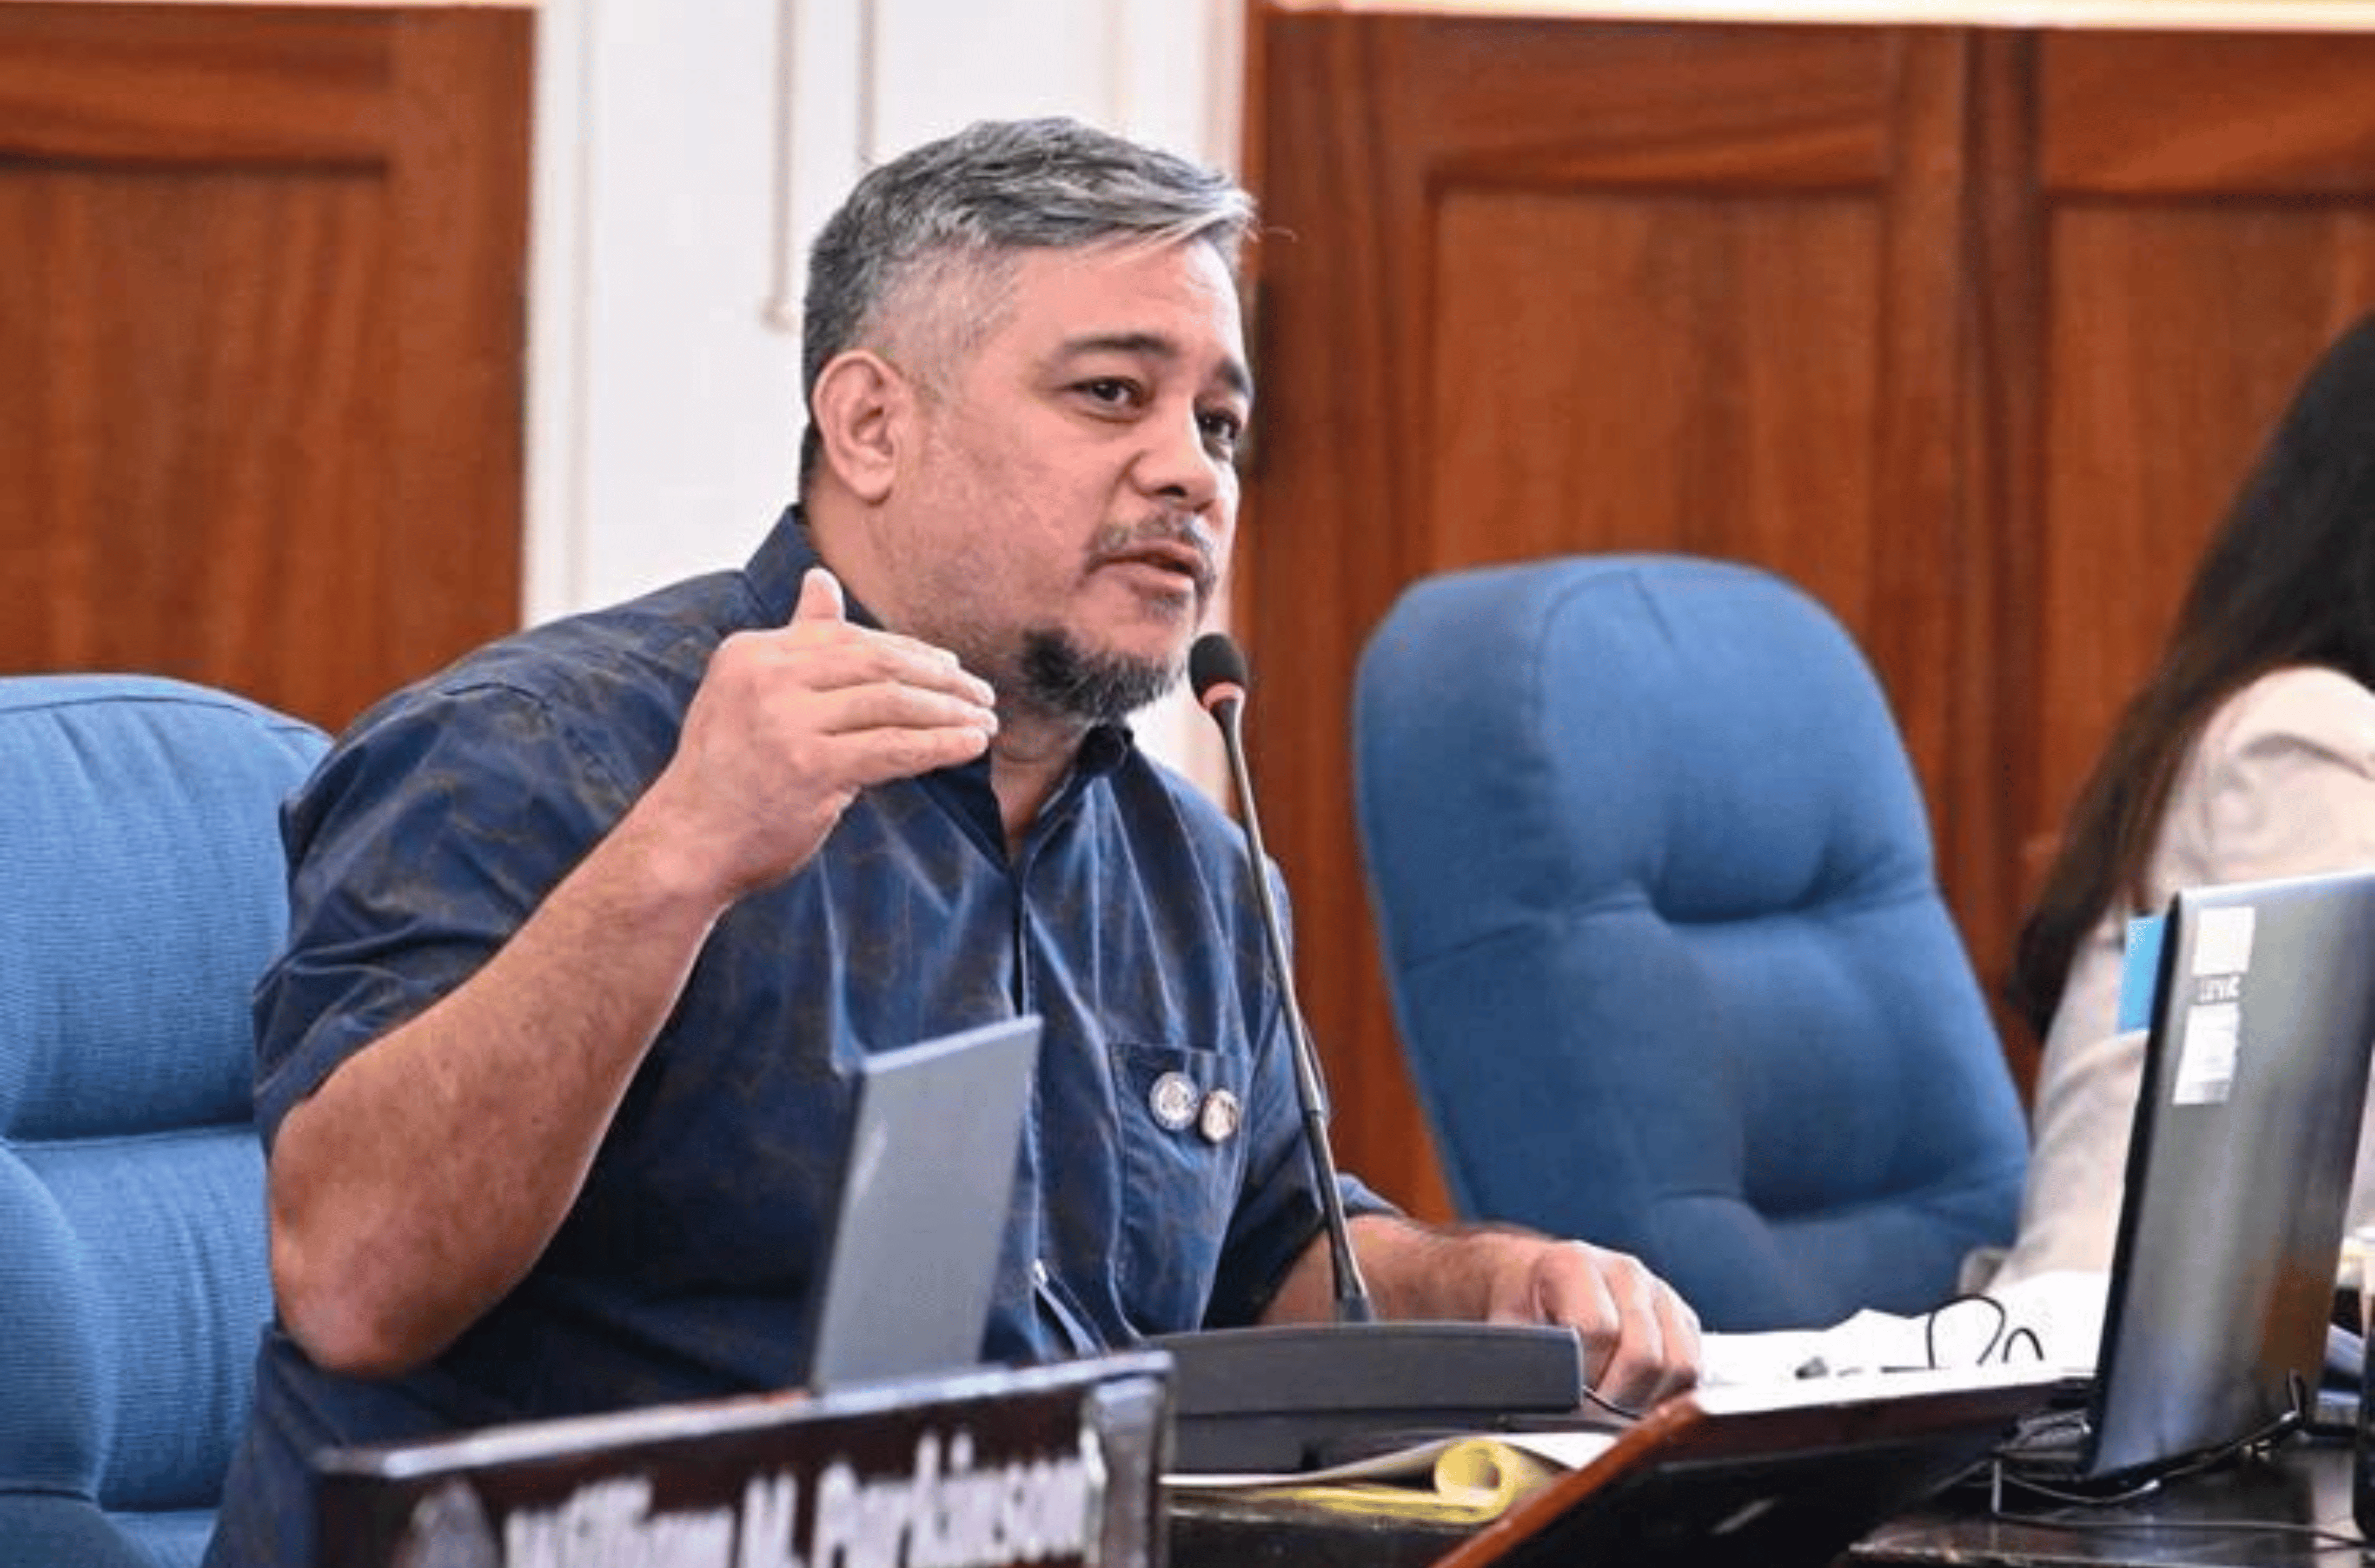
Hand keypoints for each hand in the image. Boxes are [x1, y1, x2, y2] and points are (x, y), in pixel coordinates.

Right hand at [639, 567, 997, 900]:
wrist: (687, 844)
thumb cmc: (726, 772)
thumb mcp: (748, 692)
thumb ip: (794, 641)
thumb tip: (821, 579)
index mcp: (753, 652)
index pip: (849, 639)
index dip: (909, 651)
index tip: (949, 666)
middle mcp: (766, 677)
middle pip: (877, 663)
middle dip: (940, 676)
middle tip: (981, 692)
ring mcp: (785, 722)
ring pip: (892, 702)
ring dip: (950, 710)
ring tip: (985, 722)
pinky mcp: (809, 767)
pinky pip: (894, 748)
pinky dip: (940, 744)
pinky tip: (970, 745)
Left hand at [1483, 1237, 1701, 1412]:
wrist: (1535, 1281)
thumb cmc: (1520, 1307)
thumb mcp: (1504, 1328)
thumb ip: (1517, 1359)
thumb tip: (1535, 1401)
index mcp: (1576, 1264)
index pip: (1598, 1332)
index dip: (1583, 1378)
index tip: (1569, 1402)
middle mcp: (1625, 1271)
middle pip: (1645, 1355)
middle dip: (1616, 1399)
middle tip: (1591, 1418)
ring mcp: (1659, 1292)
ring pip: (1680, 1365)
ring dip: (1646, 1401)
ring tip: (1612, 1411)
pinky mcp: (1682, 1317)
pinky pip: (1696, 1368)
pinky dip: (1669, 1395)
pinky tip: (1634, 1400)